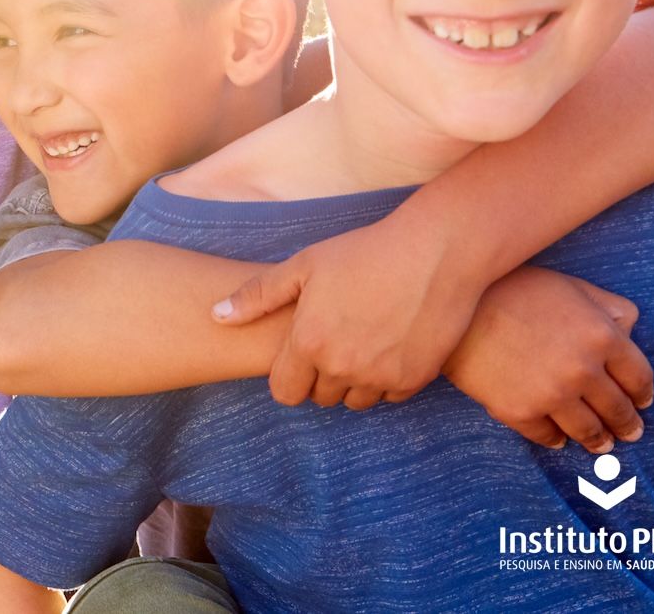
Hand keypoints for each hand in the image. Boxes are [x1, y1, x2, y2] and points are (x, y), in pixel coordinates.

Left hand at [212, 216, 475, 409]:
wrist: (436, 252)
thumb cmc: (364, 252)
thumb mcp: (304, 266)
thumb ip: (257, 296)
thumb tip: (217, 317)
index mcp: (309, 343)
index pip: (285, 392)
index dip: (288, 376)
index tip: (299, 356)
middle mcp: (342, 368)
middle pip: (320, 397)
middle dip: (320, 377)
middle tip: (335, 339)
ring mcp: (380, 377)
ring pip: (355, 401)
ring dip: (353, 382)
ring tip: (362, 341)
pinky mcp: (414, 379)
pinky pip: (389, 395)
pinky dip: (387, 378)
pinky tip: (390, 344)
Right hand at [442, 267, 651, 452]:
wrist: (455, 306)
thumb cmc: (513, 289)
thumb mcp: (571, 286)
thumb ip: (608, 308)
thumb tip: (629, 331)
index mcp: (602, 336)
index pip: (638, 376)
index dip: (642, 393)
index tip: (641, 402)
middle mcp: (584, 370)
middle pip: (617, 408)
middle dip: (626, 423)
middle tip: (629, 433)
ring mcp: (552, 394)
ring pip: (587, 429)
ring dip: (597, 440)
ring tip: (600, 445)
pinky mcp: (519, 411)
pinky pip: (546, 435)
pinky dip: (555, 440)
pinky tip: (558, 439)